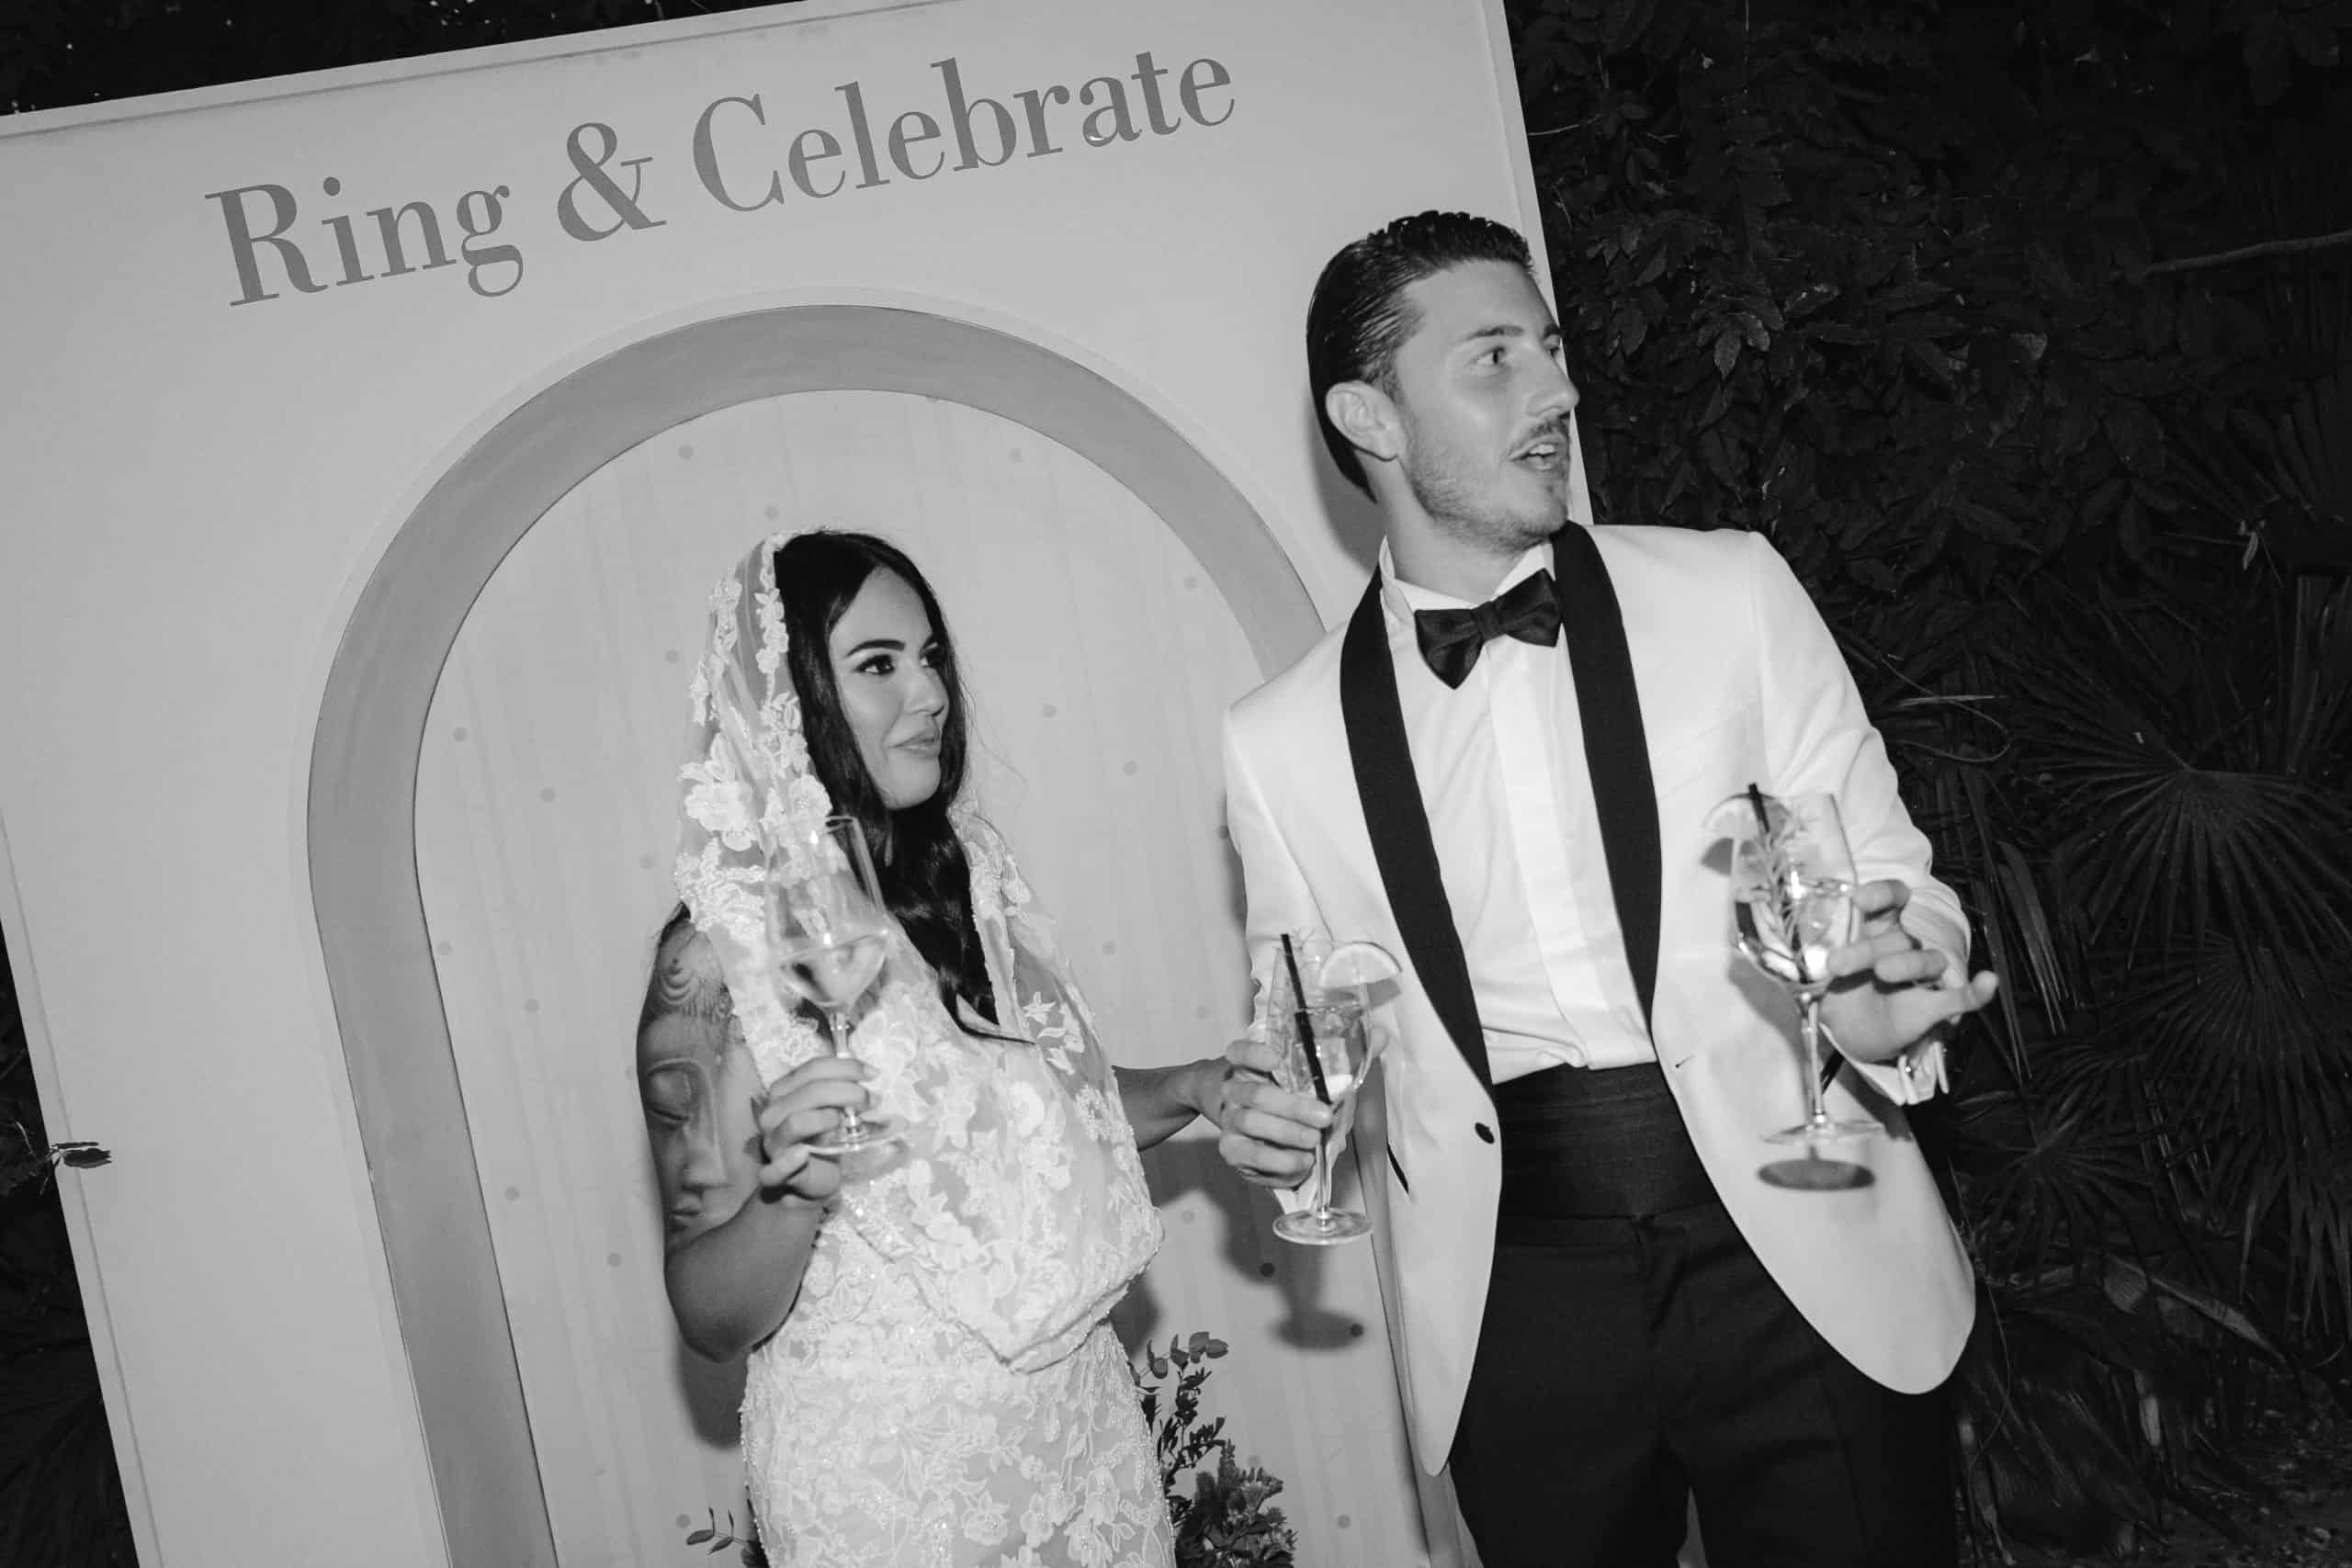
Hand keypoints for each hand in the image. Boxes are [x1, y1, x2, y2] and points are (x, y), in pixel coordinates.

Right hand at [753, 1057, 872, 1203]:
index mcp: (784, 1090)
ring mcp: (773, 1141)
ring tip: (848, 1122)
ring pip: (796, 1121)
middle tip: (872, 1100)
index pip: (813, 1068)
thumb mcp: (832, 1108)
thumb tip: (869, 1074)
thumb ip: (841, 1090)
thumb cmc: (823, 1137)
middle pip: (809, 1091)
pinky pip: (778, 1165)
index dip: (846, 1067)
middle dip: (847, 1091)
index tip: (873, 1073)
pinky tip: (803, 1154)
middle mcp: (773, 1111)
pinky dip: (790, 1161)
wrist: (812, 1179)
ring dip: (828, 1118)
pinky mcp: (777, 1170)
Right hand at [1212, 1035, 1331, 1189]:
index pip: (1240, 1052)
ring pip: (1251, 1122)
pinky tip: (1304, 1160)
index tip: (1277, 1059)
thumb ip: (1323, 1087)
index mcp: (1249, 1067)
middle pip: (1255, 1094)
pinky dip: (1283, 1160)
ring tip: (1315, 1139)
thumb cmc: (1292, 1108)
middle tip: (1324, 1116)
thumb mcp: (1307, 1091)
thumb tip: (1344, 1092)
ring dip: (1288, 1133)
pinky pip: (1254, 1156)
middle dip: (1293, 1106)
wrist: (1264, 1140)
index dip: (1255, 1054)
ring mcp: (1229, 1121)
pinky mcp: (1232, 1150)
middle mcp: (1234, 1091)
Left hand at [1816, 879, 1999, 1062]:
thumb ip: (1806, 958)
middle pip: (1897, 935)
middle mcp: (1903, 945)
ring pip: (1926, 960)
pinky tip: (1987, 982)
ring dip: (1907, 964)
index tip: (1859, 900)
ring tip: (1883, 973)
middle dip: (1867, 948)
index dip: (1881, 895)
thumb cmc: (1839, 989)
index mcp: (1877, 929)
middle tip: (1836, 964)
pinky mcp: (1935, 1005)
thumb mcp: (1818, 972)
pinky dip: (1976, 991)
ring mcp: (1922, 975)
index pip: (1891, 900)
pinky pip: (1962, 996)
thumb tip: (1774, 953)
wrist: (1851, 1033)